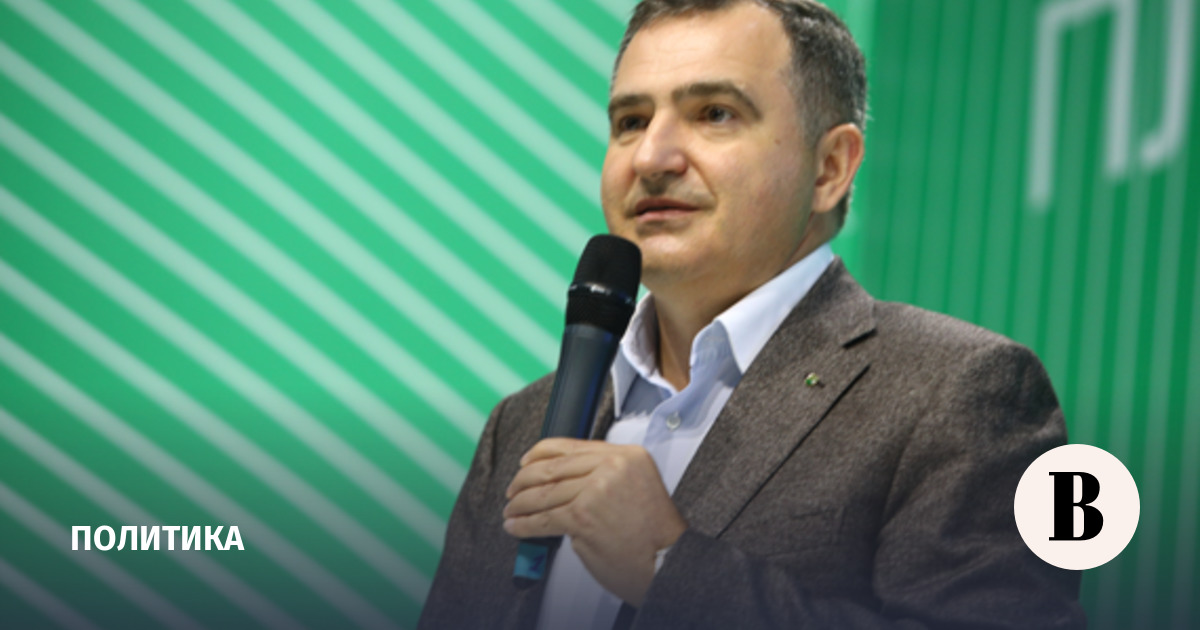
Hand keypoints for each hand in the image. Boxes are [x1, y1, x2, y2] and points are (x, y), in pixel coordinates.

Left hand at [503, 438, 687, 605]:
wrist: (667, 562)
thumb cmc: (655, 534)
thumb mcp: (637, 486)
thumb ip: (603, 476)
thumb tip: (563, 481)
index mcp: (626, 455)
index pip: (570, 446)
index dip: (540, 453)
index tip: (526, 461)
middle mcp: (611, 467)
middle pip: (552, 468)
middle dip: (524, 481)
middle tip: (513, 491)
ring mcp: (596, 491)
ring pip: (544, 493)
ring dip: (521, 504)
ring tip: (512, 511)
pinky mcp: (582, 517)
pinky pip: (543, 518)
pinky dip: (524, 524)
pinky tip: (516, 526)